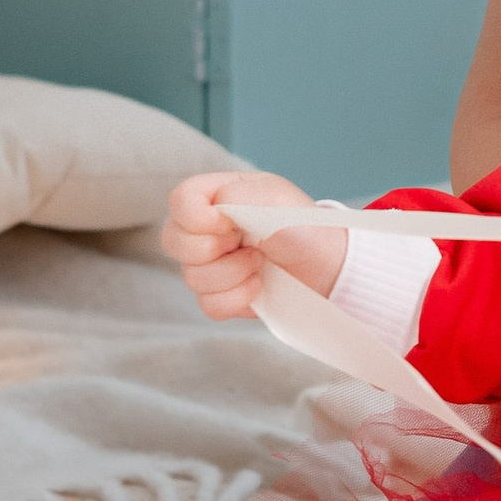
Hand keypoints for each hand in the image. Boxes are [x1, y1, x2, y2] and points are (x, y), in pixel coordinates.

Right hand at [162, 170, 346, 320]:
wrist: (328, 266)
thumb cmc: (304, 227)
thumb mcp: (276, 201)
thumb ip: (238, 198)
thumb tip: (212, 214)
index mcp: (219, 195)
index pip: (179, 200)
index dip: (196, 218)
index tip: (229, 225)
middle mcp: (208, 228)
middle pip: (172, 240)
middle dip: (212, 249)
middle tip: (249, 244)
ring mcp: (211, 262)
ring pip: (191, 277)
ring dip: (232, 274)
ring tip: (260, 264)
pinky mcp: (221, 293)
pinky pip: (208, 304)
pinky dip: (236, 298)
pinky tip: (258, 286)